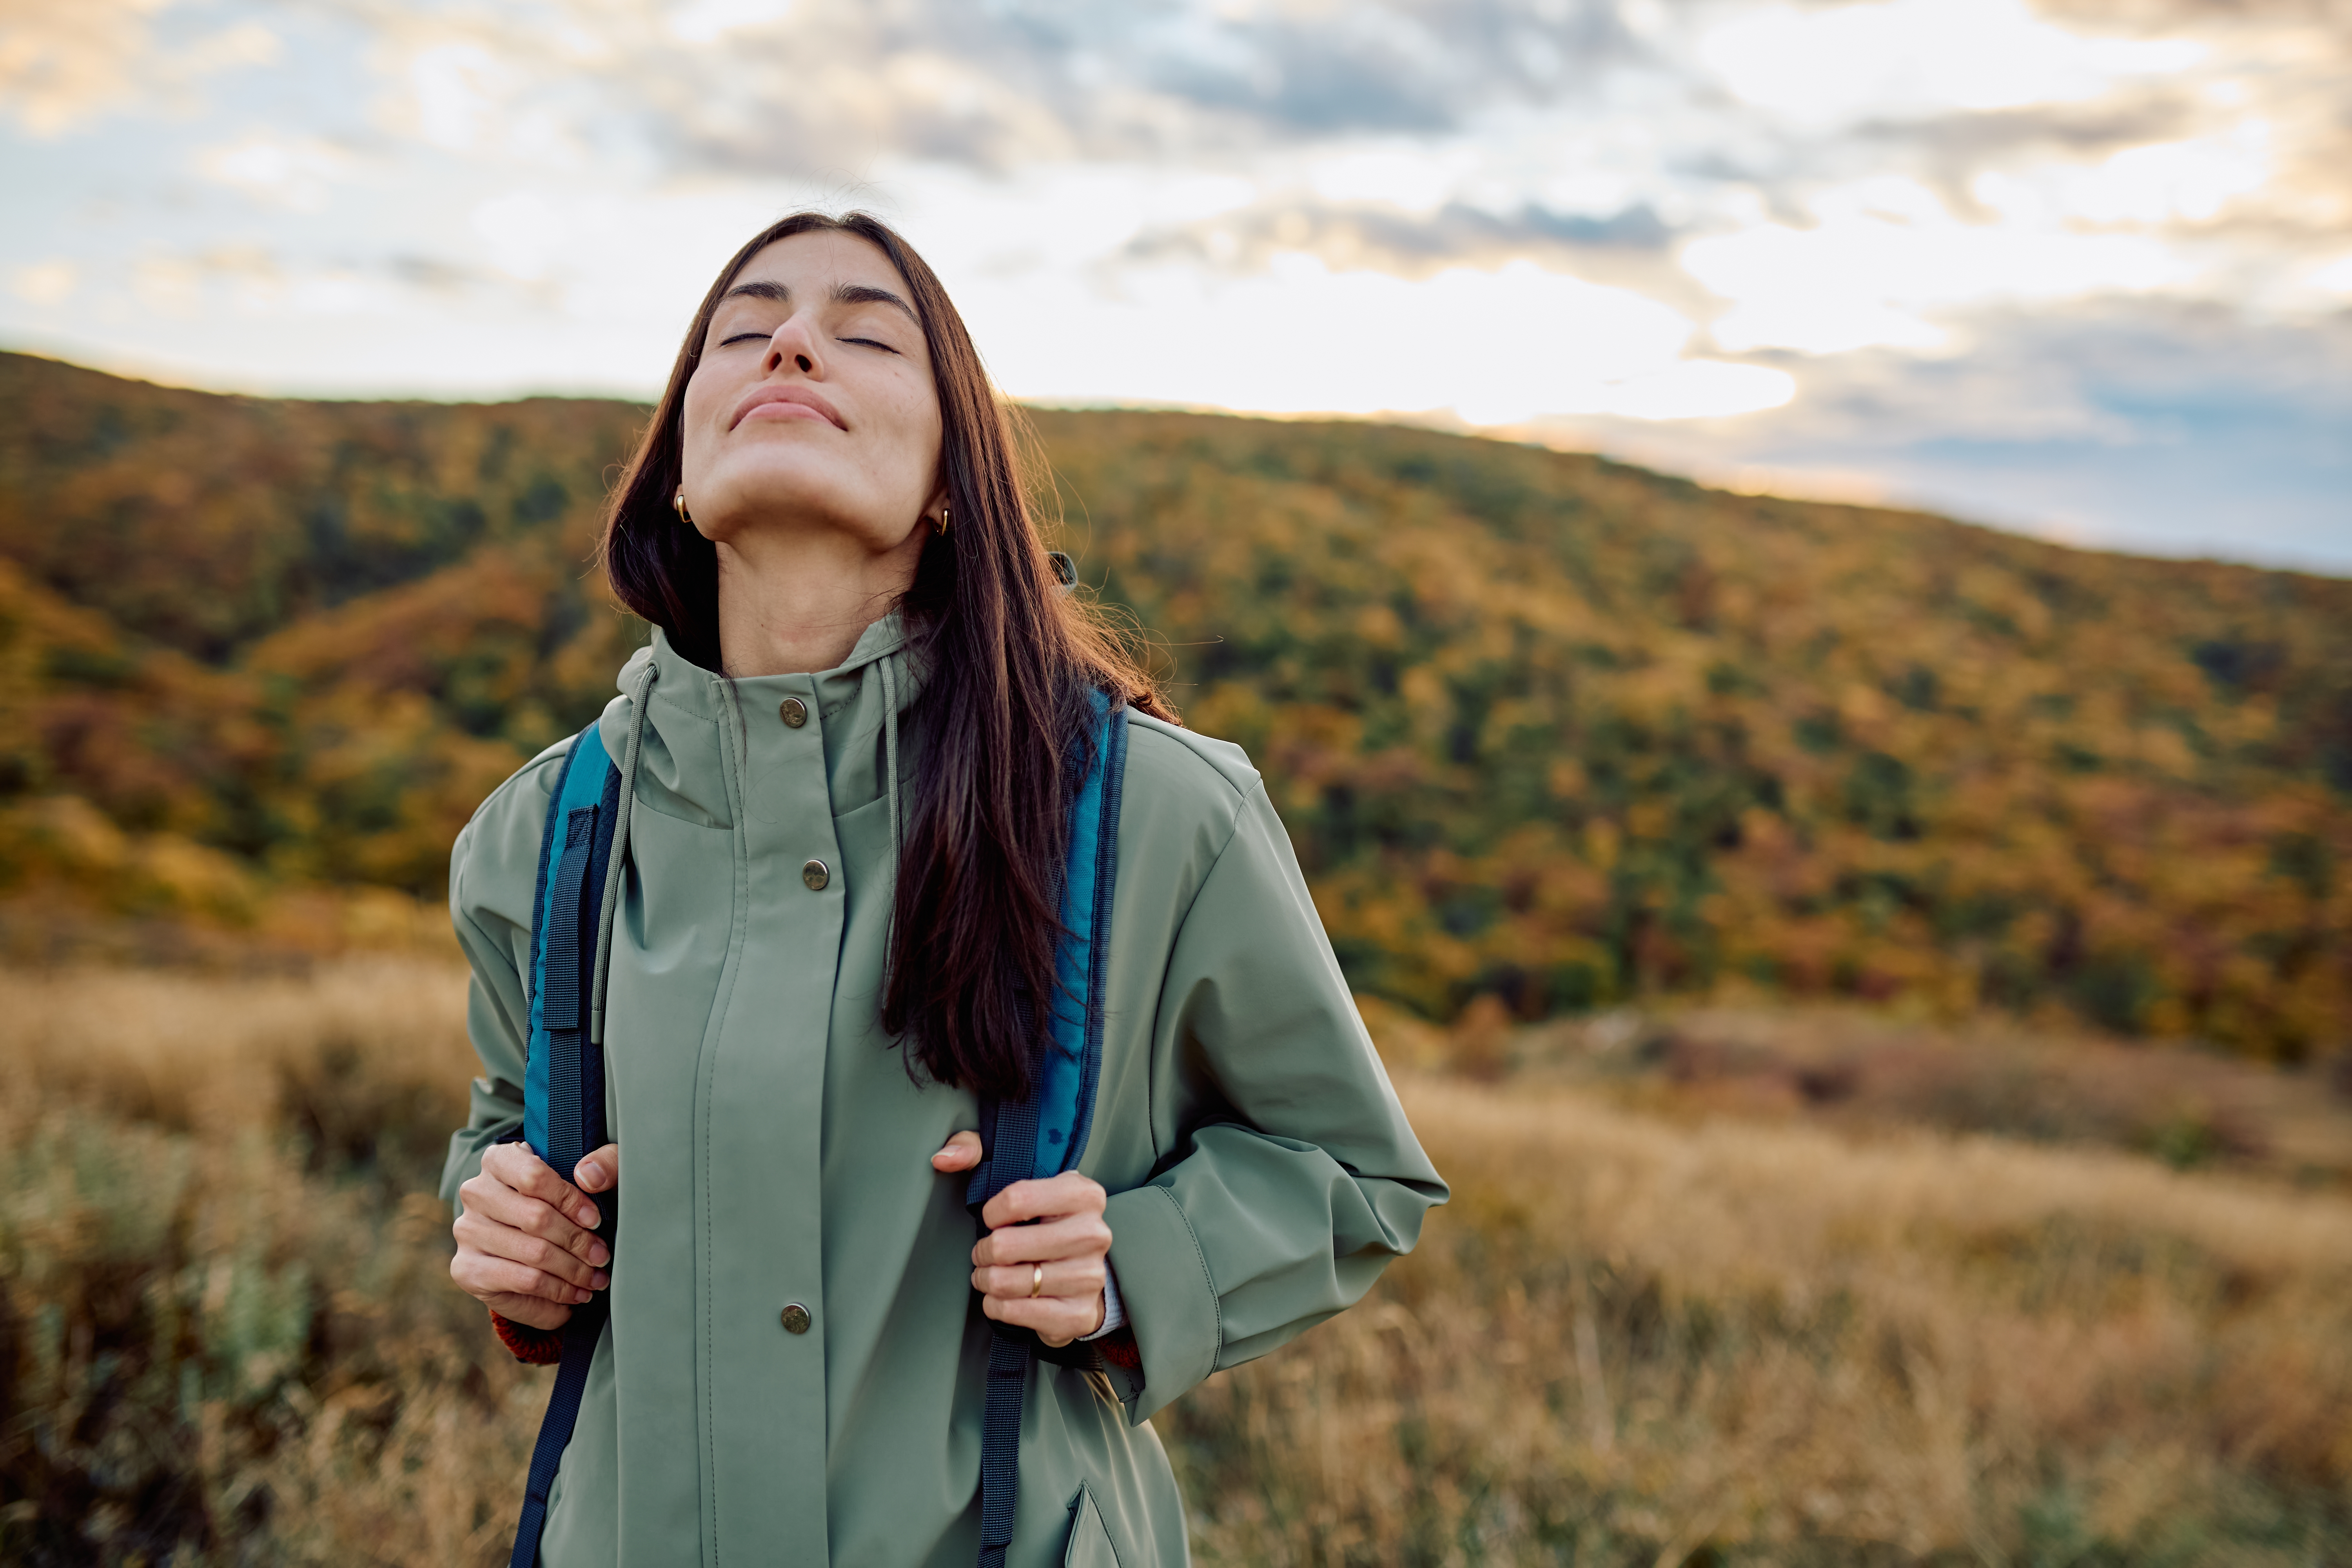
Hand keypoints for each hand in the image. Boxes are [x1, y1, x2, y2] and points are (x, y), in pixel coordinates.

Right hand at [451, 1142, 618, 1330]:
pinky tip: (575, 1294)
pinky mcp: (467, 1269)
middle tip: (602, 1257)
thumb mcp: (588, 1174)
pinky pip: (522, 1281)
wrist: (528, 1242)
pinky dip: (557, 1291)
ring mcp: (467, 1231)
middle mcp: (476, 1193)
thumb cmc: (562, 1201)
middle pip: (536, 1218)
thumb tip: (591, 1176)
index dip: (570, 1200)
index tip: (596, 1220)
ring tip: (595, 1279)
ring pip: (533, 1253)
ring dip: (573, 1271)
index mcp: (499, 1160)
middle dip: (578, 1242)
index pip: (534, 1176)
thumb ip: (603, 1163)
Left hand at [936, 1131, 1110, 1348]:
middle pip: (1006, 1245)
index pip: (1016, 1198)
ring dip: (987, 1280)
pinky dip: (997, 1306)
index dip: (990, 1213)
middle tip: (985, 1253)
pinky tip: (1001, 1297)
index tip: (993, 1219)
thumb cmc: (1044, 1221)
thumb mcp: (1021, 1179)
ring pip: (1008, 1282)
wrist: (1084, 1270)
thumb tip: (944, 1157)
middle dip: (983, 1251)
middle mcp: (1094, 1233)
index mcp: (1083, 1193)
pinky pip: (1018, 1313)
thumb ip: (976, 1150)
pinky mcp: (1079, 1314)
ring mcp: (1090, 1276)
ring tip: (990, 1275)